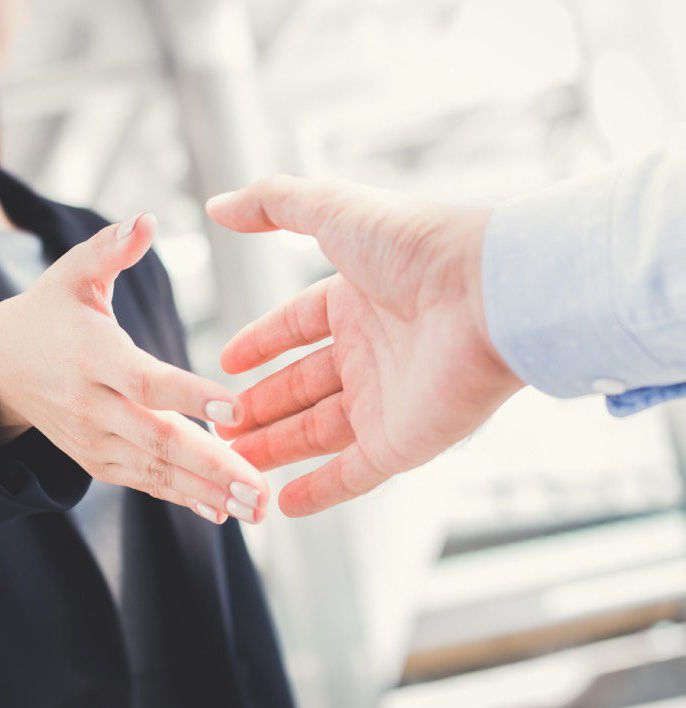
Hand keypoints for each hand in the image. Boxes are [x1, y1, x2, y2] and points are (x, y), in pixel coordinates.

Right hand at [0, 213, 267, 523]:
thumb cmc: (48, 312)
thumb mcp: (70, 273)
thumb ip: (108, 249)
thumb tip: (146, 219)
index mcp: (92, 355)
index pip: (146, 380)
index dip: (189, 395)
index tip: (235, 409)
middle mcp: (92, 405)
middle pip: (157, 439)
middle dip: (211, 467)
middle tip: (260, 490)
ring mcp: (94, 439)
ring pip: (155, 470)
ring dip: (206, 492)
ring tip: (256, 508)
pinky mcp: (97, 460)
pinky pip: (144, 481)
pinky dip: (182, 498)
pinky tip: (222, 511)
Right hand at [206, 176, 523, 516]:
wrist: (489, 295)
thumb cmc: (416, 247)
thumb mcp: (333, 209)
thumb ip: (273, 203)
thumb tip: (218, 205)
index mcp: (356, 300)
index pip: (296, 326)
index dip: (260, 343)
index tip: (226, 365)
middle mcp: (371, 351)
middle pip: (301, 386)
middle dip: (258, 407)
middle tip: (218, 426)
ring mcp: (387, 401)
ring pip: (317, 432)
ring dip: (276, 449)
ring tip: (232, 462)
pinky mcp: (404, 443)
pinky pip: (353, 474)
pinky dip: (319, 492)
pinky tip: (283, 505)